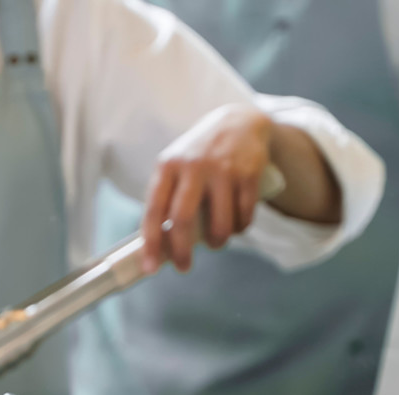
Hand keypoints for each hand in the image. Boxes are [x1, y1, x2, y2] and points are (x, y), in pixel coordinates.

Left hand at [142, 104, 273, 273]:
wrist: (238, 122)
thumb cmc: (198, 157)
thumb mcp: (176, 167)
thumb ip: (167, 199)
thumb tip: (159, 246)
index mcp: (168, 166)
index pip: (154, 210)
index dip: (151, 242)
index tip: (150, 268)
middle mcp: (193, 166)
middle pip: (182, 220)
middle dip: (181, 251)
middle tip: (183, 267)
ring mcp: (222, 169)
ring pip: (219, 224)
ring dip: (217, 242)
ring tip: (216, 242)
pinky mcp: (249, 173)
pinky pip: (244, 215)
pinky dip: (240, 228)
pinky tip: (236, 226)